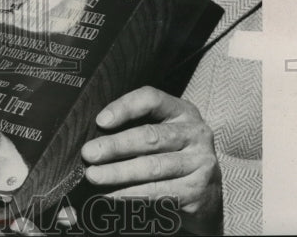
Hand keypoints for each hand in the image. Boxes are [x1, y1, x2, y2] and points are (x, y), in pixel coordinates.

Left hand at [80, 86, 222, 234]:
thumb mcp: (162, 133)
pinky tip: (112, 195)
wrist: (208, 193)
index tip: (100, 121)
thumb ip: (135, 127)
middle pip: (150, 136)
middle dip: (115, 145)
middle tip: (89, 154)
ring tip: (94, 176)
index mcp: (182, 111)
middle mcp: (195, 133)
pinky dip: (132, 194)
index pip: (152, 99)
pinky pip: (159, 192)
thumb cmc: (172, 155)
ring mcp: (200, 162)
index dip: (124, 108)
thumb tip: (93, 136)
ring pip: (153, 167)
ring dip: (118, 173)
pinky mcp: (198, 191)